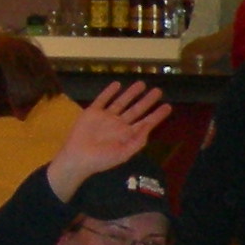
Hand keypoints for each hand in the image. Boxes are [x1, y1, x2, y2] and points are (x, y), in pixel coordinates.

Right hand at [45, 80, 169, 202]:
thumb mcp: (123, 153)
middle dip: (147, 100)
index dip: (157, 115)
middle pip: (136, 109)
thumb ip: (138, 140)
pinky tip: (117, 84)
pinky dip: (109, 92)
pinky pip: (102, 99)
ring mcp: (106, 117)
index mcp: (127, 135)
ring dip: (131, 93)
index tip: (168, 106)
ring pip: (122, 102)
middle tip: (158, 91)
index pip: (146, 123)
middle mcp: (119, 125)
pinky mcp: (92, 112)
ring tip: (142, 84)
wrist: (77, 158)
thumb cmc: (101, 160)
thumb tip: (149, 126)